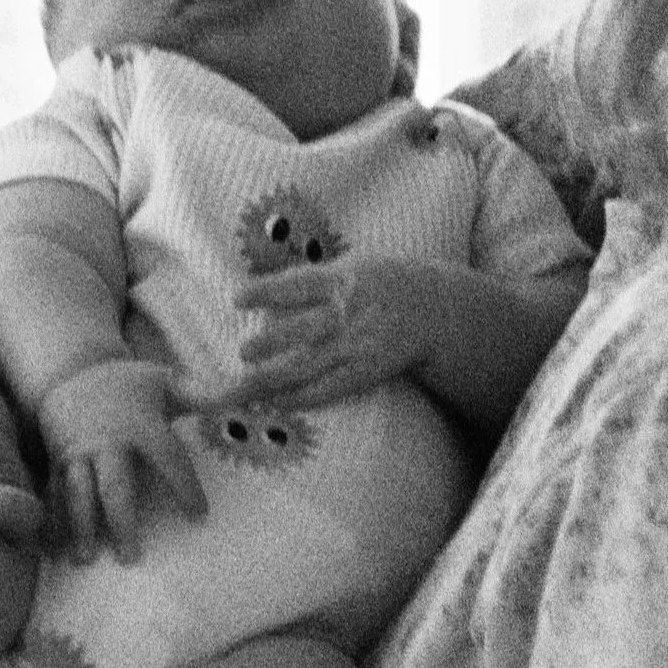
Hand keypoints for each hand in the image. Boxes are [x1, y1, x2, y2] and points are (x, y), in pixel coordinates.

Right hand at [37, 359, 207, 563]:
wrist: (72, 372)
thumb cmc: (128, 384)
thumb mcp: (164, 382)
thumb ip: (200, 393)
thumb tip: (241, 390)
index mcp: (140, 425)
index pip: (168, 459)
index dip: (184, 486)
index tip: (199, 515)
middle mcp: (107, 442)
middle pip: (115, 485)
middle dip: (121, 521)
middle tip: (130, 556)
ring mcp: (78, 453)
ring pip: (79, 492)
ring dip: (81, 526)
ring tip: (86, 558)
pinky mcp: (58, 461)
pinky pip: (54, 492)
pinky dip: (54, 519)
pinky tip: (56, 547)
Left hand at [222, 256, 436, 411]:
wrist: (430, 309)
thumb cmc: (377, 282)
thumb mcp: (351, 265)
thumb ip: (311, 279)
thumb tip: (260, 291)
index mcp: (342, 280)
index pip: (298, 285)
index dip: (267, 291)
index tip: (237, 299)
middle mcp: (349, 314)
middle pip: (303, 331)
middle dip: (271, 343)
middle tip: (242, 352)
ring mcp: (357, 346)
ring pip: (309, 366)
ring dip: (275, 379)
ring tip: (244, 384)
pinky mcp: (365, 372)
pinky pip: (328, 389)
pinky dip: (300, 397)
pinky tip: (274, 401)